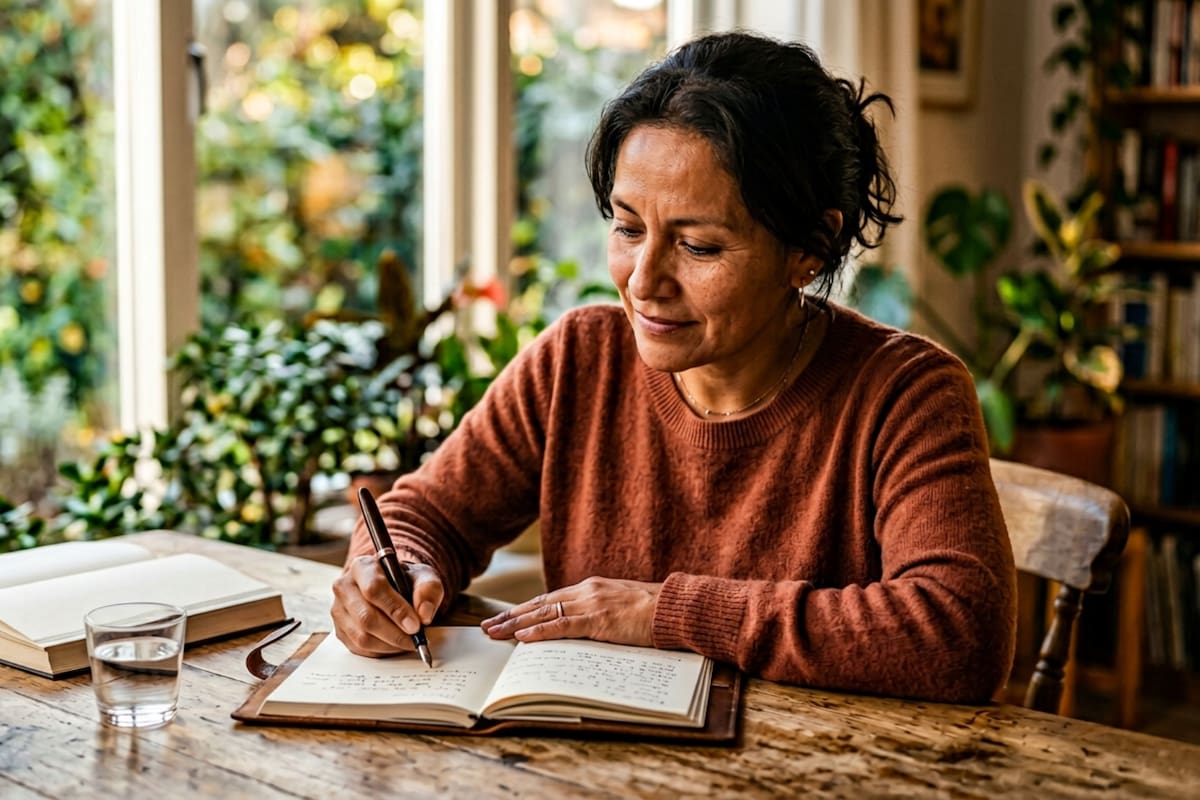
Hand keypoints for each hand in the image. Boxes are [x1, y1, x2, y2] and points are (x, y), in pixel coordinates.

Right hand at [331, 556, 444, 656]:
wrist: (394, 588)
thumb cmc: (406, 581)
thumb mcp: (423, 577)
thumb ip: (428, 590)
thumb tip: (424, 615)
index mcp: (362, 567)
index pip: (374, 589)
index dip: (395, 609)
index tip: (415, 625)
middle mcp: (344, 587)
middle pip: (365, 617)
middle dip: (395, 633)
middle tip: (415, 639)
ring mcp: (339, 610)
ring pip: (362, 636)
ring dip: (390, 645)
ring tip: (409, 642)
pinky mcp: (340, 630)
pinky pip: (360, 648)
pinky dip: (382, 651)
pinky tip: (396, 644)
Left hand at [479, 576, 660, 646]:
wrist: (675, 608)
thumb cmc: (654, 611)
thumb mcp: (621, 607)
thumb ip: (600, 613)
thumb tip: (583, 630)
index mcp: (591, 588)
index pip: (550, 599)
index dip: (525, 609)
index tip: (506, 618)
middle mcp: (586, 591)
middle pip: (540, 604)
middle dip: (511, 616)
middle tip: (487, 627)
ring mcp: (591, 604)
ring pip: (544, 613)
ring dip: (516, 625)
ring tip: (494, 633)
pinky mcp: (599, 620)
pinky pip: (562, 626)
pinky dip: (540, 631)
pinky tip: (522, 637)